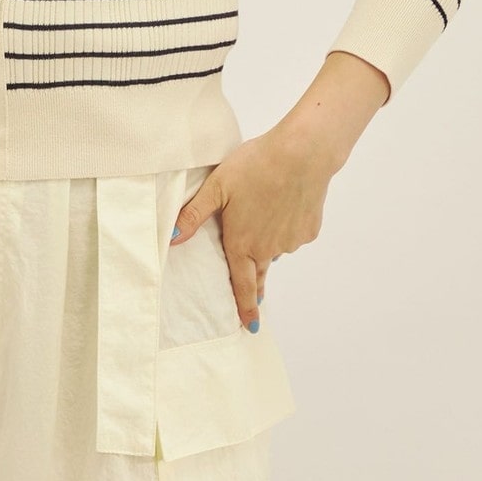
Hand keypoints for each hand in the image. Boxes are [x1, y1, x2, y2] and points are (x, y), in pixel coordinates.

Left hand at [169, 124, 336, 331]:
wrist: (302, 154)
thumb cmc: (256, 166)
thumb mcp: (217, 187)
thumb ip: (194, 215)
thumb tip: (172, 238)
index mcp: (243, 243)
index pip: (242, 284)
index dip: (244, 307)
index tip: (249, 326)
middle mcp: (269, 249)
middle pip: (260, 271)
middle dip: (257, 286)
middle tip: (256, 299)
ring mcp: (291, 241)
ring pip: (276, 248)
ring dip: (269, 243)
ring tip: (264, 217)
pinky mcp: (309, 229)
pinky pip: (294, 234)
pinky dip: (287, 226)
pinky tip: (284, 204)